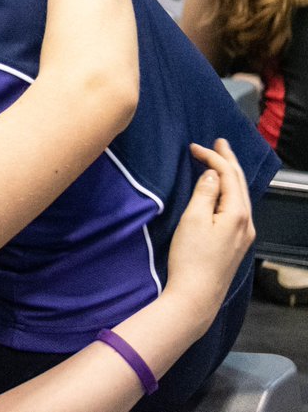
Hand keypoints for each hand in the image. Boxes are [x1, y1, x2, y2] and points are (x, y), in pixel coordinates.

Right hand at [164, 139, 254, 315]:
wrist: (196, 296)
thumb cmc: (191, 258)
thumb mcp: (193, 220)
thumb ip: (204, 194)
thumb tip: (212, 175)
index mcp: (237, 214)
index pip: (227, 175)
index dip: (213, 157)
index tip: (194, 147)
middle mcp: (246, 223)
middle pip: (239, 183)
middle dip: (228, 161)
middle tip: (219, 142)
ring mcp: (243, 235)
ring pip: (240, 196)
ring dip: (230, 176)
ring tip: (220, 161)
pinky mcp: (236, 244)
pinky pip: (237, 208)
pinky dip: (229, 192)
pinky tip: (223, 191)